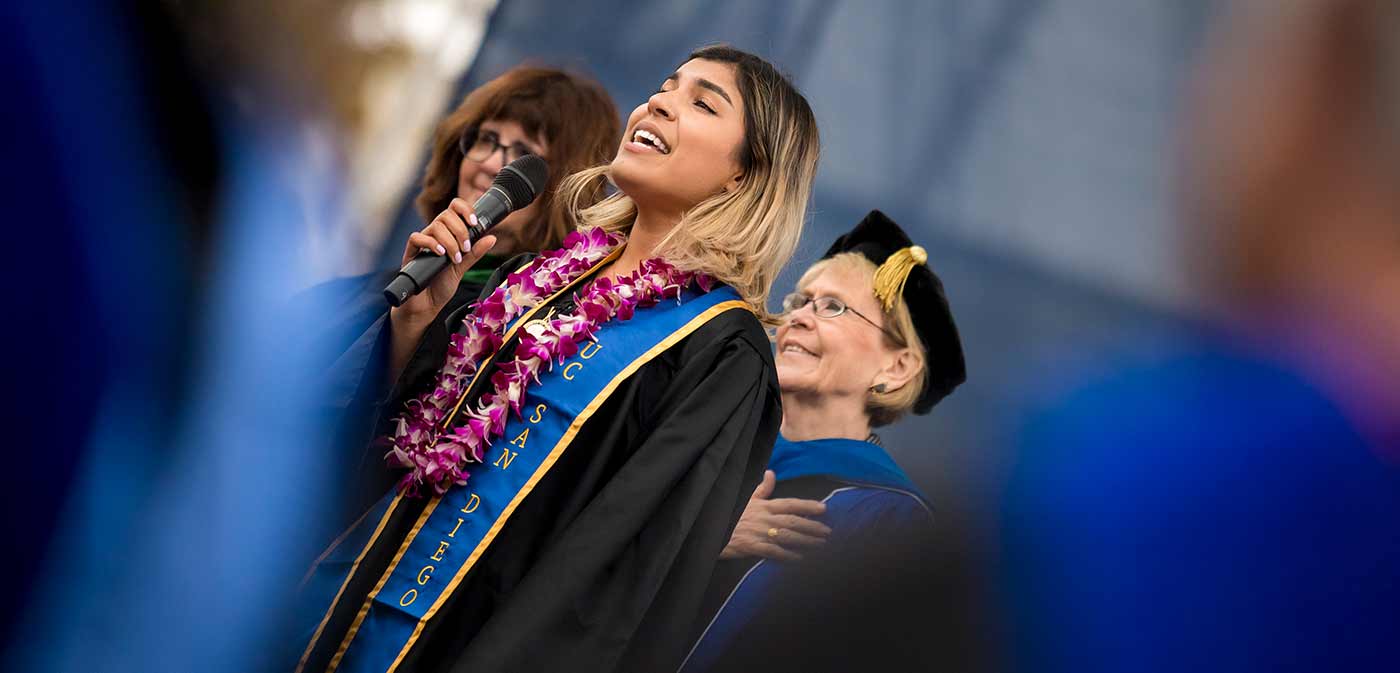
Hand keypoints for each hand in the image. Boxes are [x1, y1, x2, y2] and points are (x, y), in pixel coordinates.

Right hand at [386, 200, 496, 383]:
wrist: (426, 305)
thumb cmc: (440, 286)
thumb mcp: (462, 268)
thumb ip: (475, 253)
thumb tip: (492, 237)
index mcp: (447, 235)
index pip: (453, 209)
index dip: (464, 209)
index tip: (474, 222)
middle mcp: (434, 235)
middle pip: (445, 215)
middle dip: (460, 230)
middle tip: (465, 249)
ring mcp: (422, 243)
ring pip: (434, 226)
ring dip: (450, 241)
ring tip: (455, 258)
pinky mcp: (411, 253)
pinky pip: (416, 238)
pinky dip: (431, 243)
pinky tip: (440, 254)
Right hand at [721, 470, 830, 561]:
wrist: (710, 528)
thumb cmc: (729, 513)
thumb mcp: (745, 498)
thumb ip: (761, 488)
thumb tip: (771, 472)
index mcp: (763, 505)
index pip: (790, 504)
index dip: (807, 506)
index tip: (824, 508)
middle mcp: (764, 518)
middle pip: (793, 521)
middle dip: (812, 526)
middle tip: (828, 532)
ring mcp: (759, 532)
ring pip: (787, 536)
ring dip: (806, 541)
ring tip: (820, 545)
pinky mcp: (752, 546)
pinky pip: (774, 552)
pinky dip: (788, 556)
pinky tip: (800, 559)